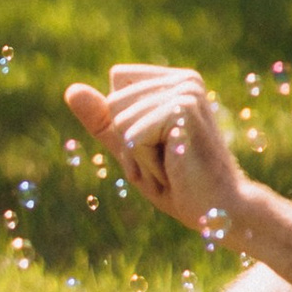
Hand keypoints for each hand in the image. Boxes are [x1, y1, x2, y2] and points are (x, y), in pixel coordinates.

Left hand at [64, 66, 252, 243]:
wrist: (220, 212)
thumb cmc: (178, 183)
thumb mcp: (130, 149)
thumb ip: (102, 120)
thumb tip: (71, 90)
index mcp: (175, 81)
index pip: (116, 82)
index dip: (125, 124)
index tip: (161, 146)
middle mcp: (184, 79)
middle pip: (114, 102)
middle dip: (129, 144)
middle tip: (168, 162)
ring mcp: (186, 91)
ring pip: (120, 120)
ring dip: (138, 156)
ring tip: (172, 166)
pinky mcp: (182, 111)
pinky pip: (131, 137)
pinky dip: (146, 163)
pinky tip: (175, 169)